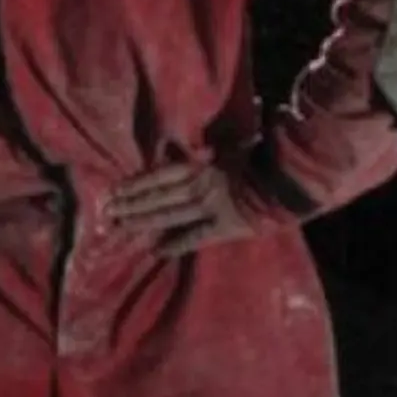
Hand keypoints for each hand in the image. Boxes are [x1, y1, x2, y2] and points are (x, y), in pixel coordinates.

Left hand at [106, 163, 279, 255]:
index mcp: (199, 166)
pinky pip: (194, 237)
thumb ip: (212, 150)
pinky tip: (155, 251)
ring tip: (119, 228)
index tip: (112, 191)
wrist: (290, 178)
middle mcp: (197, 187)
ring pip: (167, 216)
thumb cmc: (265, 156)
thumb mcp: (233, 145)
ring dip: (142, 222)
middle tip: (105, 213)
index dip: (134, 185)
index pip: (158, 176)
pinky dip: (175, 244)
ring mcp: (208, 208)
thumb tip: (191, 147)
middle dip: (129, 205)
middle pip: (156, 197)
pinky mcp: (224, 227)